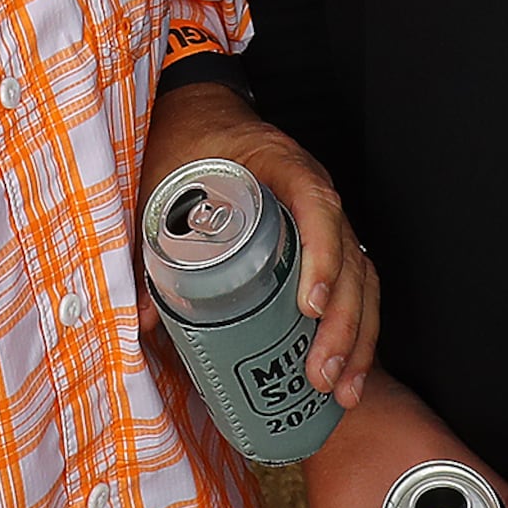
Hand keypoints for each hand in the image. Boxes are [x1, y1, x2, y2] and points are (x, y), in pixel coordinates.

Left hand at [142, 81, 376, 404]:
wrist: (200, 118)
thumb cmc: (187, 147)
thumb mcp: (163, 187)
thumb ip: (151, 248)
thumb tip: (146, 319)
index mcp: (279, 165)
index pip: (317, 204)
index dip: (321, 255)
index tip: (309, 306)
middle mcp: (314, 191)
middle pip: (349, 255)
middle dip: (343, 322)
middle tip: (320, 373)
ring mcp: (325, 218)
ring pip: (362, 277)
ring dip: (357, 336)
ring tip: (341, 390)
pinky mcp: (322, 242)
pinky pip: (355, 284)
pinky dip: (356, 329)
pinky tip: (347, 372)